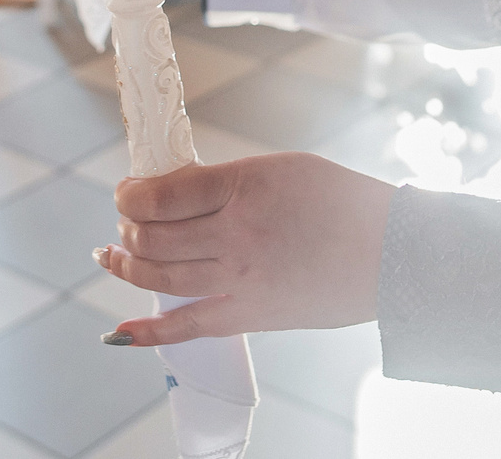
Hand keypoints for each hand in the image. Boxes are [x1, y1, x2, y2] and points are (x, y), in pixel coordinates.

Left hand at [97, 154, 393, 343]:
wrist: (389, 252)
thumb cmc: (340, 200)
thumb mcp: (281, 168)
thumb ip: (227, 180)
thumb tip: (177, 191)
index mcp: (244, 187)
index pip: (163, 195)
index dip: (133, 195)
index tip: (127, 192)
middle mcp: (235, 235)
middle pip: (155, 235)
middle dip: (129, 227)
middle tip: (125, 221)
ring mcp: (240, 279)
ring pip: (161, 276)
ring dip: (127, 265)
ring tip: (111, 255)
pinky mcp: (251, 314)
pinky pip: (189, 327)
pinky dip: (149, 331)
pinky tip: (119, 333)